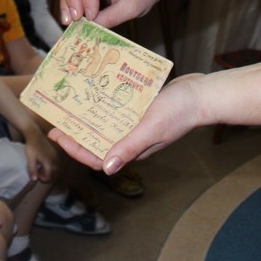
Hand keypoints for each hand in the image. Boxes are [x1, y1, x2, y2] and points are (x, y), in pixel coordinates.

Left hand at [22, 123, 56, 182]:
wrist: (34, 134)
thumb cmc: (31, 147)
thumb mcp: (30, 159)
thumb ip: (32, 170)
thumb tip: (34, 180)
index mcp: (49, 162)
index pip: (49, 177)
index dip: (43, 179)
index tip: (36, 176)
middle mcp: (54, 160)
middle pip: (54, 174)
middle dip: (47, 176)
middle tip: (38, 173)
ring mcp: (55, 156)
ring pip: (55, 168)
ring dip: (49, 171)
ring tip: (40, 168)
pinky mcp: (55, 152)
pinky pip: (55, 163)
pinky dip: (50, 166)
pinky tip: (43, 163)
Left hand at [48, 73, 206, 172]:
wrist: (202, 94)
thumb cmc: (179, 112)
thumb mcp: (152, 128)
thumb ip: (130, 147)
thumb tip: (107, 168)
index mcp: (134, 149)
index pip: (98, 157)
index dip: (76, 149)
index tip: (58, 136)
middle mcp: (132, 139)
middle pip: (98, 141)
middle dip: (77, 133)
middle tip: (57, 120)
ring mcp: (137, 124)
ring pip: (106, 124)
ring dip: (89, 118)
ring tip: (72, 105)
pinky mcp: (141, 110)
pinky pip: (118, 109)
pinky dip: (105, 104)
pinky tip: (95, 92)